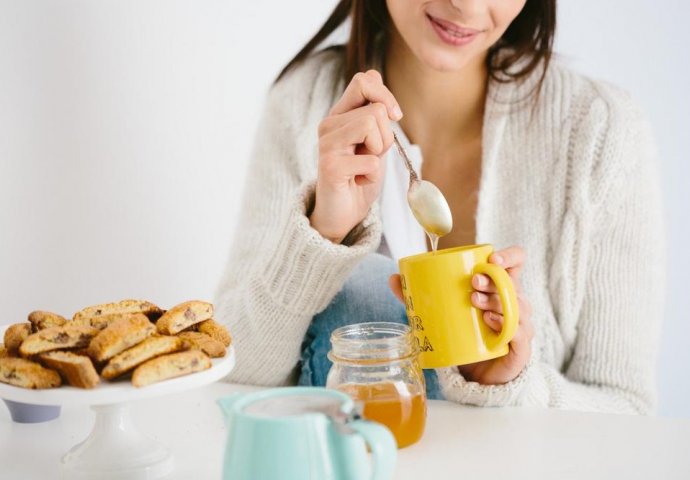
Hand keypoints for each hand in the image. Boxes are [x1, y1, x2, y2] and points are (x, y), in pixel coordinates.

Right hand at [309, 70, 402, 243]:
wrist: (342, 213)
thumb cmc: (358, 176)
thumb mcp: (373, 139)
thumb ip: (373, 110)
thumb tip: (374, 73)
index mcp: (339, 115)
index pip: (364, 80)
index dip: (385, 95)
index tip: (393, 117)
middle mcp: (328, 125)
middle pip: (376, 108)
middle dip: (385, 135)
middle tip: (371, 155)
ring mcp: (327, 145)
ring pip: (372, 124)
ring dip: (379, 151)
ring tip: (364, 166)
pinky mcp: (330, 166)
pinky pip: (371, 160)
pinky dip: (372, 175)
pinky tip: (358, 181)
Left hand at [389, 246, 534, 384]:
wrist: (480, 374)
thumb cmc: (467, 335)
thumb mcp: (445, 312)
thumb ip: (419, 296)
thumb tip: (393, 278)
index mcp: (500, 287)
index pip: (516, 262)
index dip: (509, 256)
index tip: (491, 259)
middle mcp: (515, 302)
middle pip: (512, 283)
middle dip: (492, 280)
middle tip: (472, 283)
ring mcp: (520, 323)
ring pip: (516, 305)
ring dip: (495, 300)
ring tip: (474, 302)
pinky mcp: (520, 346)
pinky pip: (520, 331)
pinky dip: (505, 324)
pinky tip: (490, 321)